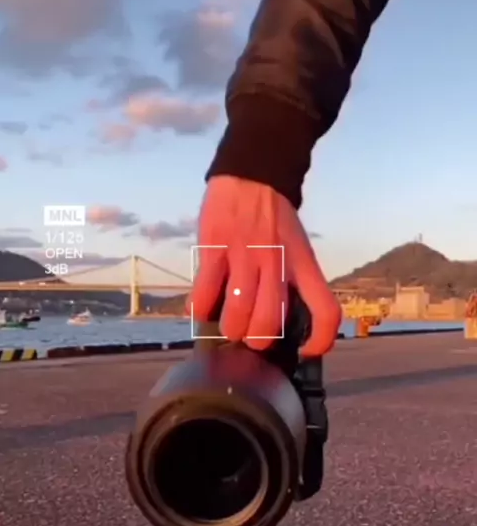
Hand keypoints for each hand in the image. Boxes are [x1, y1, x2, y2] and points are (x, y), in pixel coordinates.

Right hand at [188, 175, 341, 356]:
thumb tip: (279, 320)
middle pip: (271, 322)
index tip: (307, 351)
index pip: (326, 310)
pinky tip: (199, 310)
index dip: (321, 340)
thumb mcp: (296, 247)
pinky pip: (205, 292)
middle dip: (257, 340)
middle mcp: (277, 262)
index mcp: (302, 263)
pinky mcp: (215, 248)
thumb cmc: (274, 218)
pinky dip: (200, 310)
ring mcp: (245, 255)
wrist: (251, 174)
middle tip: (250, 336)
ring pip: (238, 313)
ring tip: (226, 325)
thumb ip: (292, 279)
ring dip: (229, 328)